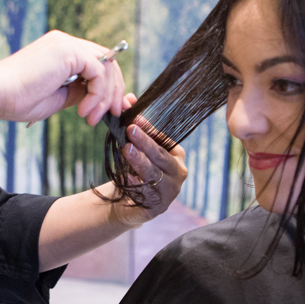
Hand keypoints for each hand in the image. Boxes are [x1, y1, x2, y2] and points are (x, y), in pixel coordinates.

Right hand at [0, 31, 126, 125]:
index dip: (108, 87)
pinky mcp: (68, 50)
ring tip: (90, 118)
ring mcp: (67, 43)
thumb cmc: (18, 99)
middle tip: (112, 114)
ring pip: (107, 66)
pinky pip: (99, 71)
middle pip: (108, 61)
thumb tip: (100, 96)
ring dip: (105, 96)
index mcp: (61, 52)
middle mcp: (65, 42)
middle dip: (114, 91)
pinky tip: (83, 110)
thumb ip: (79, 92)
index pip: (97, 63)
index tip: (107, 112)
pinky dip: (98, 94)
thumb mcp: (58, 98)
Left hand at [110, 99, 187, 226]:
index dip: (148, 129)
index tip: (134, 118)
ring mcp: (170, 191)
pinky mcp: (158, 206)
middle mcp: (177, 172)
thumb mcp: (137, 148)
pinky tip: (126, 177)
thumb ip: (136, 125)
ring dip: (140, 161)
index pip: (162, 139)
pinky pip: (146, 194)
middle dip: (145, 142)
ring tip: (127, 149)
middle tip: (131, 130)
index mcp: (175, 155)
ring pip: (153, 174)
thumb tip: (128, 98)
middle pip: (160, 155)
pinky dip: (136, 185)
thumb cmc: (137, 171)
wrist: (129, 204)